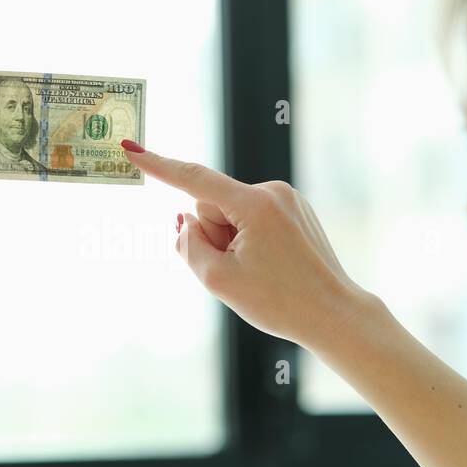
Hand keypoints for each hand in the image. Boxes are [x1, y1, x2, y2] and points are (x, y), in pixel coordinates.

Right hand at [121, 140, 372, 349]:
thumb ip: (189, 246)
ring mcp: (288, 199)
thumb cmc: (280, 303)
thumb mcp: (220, 280)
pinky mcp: (295, 210)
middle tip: (239, 269)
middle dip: (213, 234)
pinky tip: (270, 265)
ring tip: (259, 271)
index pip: (194, 180)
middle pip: (212, 205)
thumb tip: (184, 223)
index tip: (131, 150)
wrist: (334, 316)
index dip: (159, 166)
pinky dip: (249, 239)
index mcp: (255, 204)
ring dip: (232, 240)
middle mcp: (273, 192)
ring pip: (231, 213)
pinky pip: (252, 218)